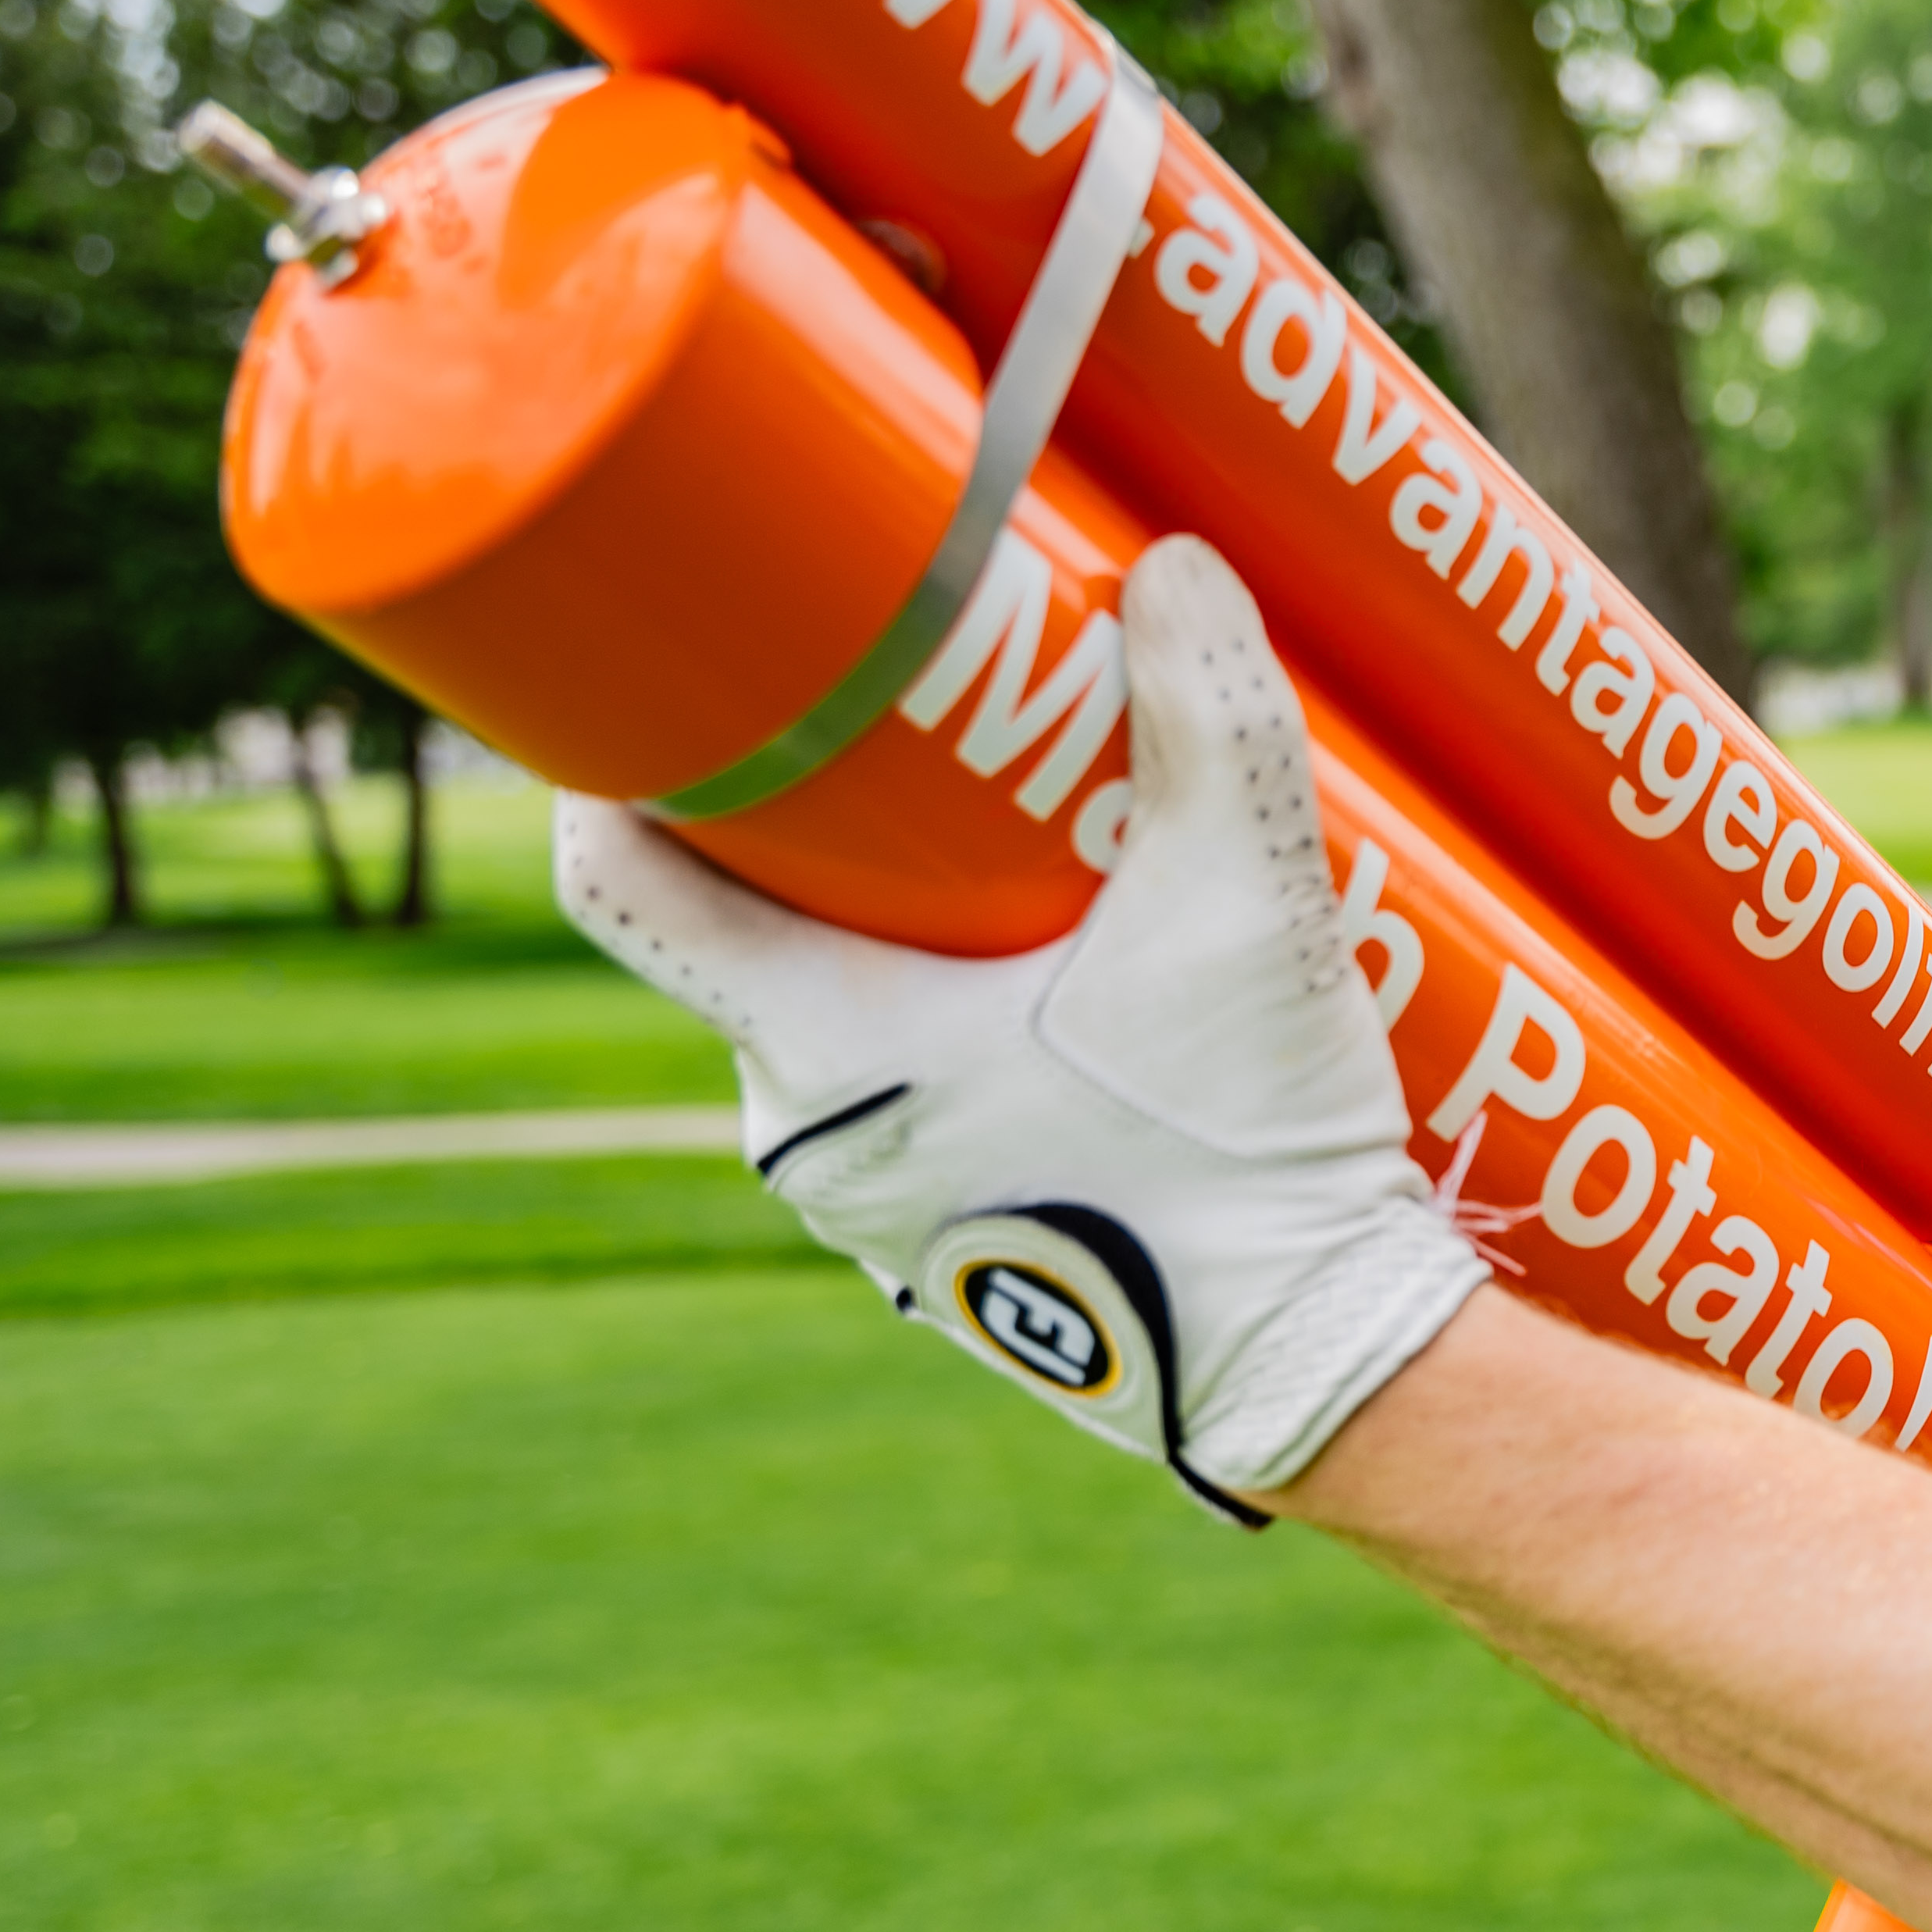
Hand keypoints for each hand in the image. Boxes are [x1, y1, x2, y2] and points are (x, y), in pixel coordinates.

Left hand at [557, 537, 1481, 1515]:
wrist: (1318, 1369)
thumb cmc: (1249, 1148)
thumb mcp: (1250, 902)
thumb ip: (1211, 715)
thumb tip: (1171, 561)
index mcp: (824, 1042)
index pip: (622, 880)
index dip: (614, 756)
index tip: (671, 672)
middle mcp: (808, 1132)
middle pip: (748, 929)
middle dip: (823, 824)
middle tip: (925, 729)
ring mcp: (869, 1205)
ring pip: (835, 1016)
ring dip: (903, 933)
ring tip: (1027, 861)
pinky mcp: (947, 1246)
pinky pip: (904, 1098)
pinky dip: (955, 1027)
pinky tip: (1069, 993)